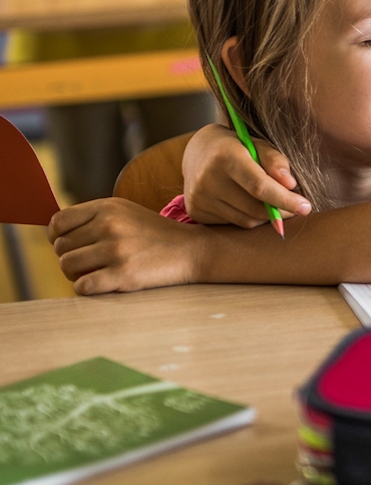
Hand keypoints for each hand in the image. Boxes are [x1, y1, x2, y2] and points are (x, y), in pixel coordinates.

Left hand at [49, 198, 200, 293]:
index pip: (58, 222)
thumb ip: (93, 218)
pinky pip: (82, 286)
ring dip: (76, 274)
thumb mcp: (126, 213)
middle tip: (90, 262)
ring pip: (67, 266)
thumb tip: (53, 234)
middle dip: (70, 257)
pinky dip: (87, 288)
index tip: (69, 245)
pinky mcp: (123, 274)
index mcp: (108, 207)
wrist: (192, 250)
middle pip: (61, 248)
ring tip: (95, 272)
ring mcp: (117, 250)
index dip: (56, 237)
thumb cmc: (154, 235)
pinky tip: (102, 283)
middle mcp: (110, 225)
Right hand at [181, 123, 310, 227]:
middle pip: (255, 207)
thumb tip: (291, 184)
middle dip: (281, 210)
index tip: (306, 207)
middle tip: (296, 206)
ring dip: (266, 216)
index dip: (285, 199)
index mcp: (225, 156)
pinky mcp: (195, 211)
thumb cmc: (237, 146)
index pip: (259, 186)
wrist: (198, 152)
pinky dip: (249, 218)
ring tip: (272, 203)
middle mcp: (207, 179)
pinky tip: (249, 204)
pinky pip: (233, 224)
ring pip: (246, 220)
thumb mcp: (257, 144)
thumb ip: (275, 160)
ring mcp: (199, 197)